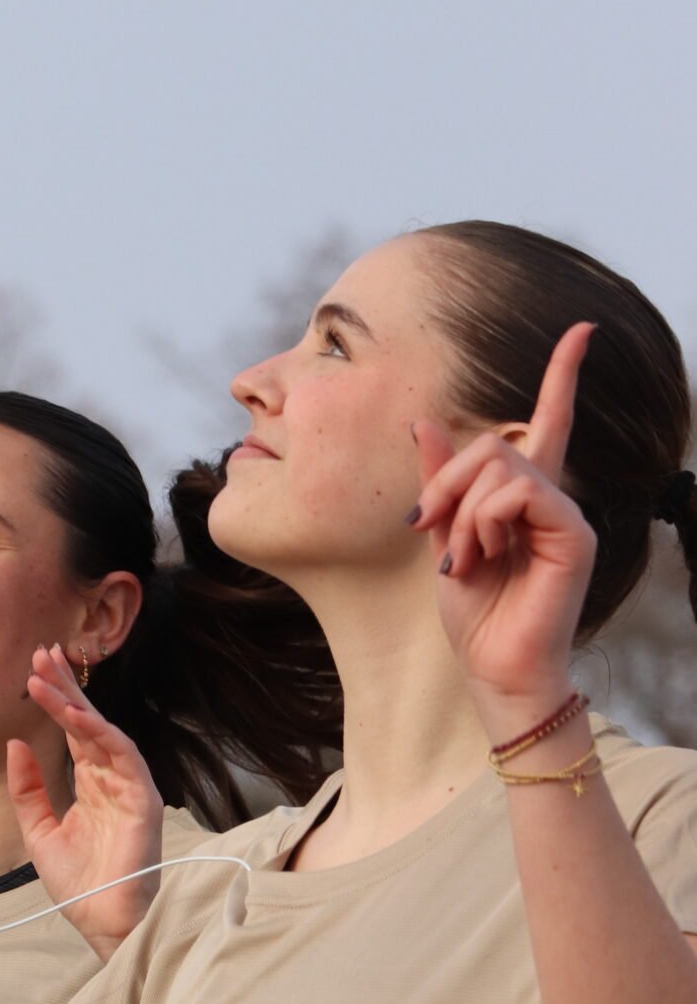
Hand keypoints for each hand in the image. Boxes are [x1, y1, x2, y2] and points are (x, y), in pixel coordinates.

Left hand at [8, 645, 163, 957]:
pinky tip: (76, 713)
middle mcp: (110, 778)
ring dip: (76, 701)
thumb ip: (28, 788)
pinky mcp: (142, 797)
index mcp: (90, 784)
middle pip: (87, 721)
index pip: (73, 732)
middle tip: (42, 651)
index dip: (55, 699)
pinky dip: (99, 731)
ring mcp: (128, 785)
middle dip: (66, 685)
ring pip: (102, 730)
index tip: (34, 668)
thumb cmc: (78, 882)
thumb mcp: (39, 830)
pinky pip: (122, 754)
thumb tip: (14, 744)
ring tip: (48, 674)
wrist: (101, 918)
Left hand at [412, 321, 596, 734]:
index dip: (563, 376)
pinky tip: (482, 556)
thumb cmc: (474, 618)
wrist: (494, 672)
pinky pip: (520, 492)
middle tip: (426, 527)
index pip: (548, 423)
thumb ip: (439, 484)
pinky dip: (485, 521)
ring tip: (464, 559)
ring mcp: (565, 515)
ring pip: (502, 467)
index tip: (583, 331)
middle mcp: (551, 499)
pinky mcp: (573, 535)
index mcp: (523, 498)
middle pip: (496, 443)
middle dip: (447, 481)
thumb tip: (421, 421)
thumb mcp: (442, 539)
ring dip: (462, 512)